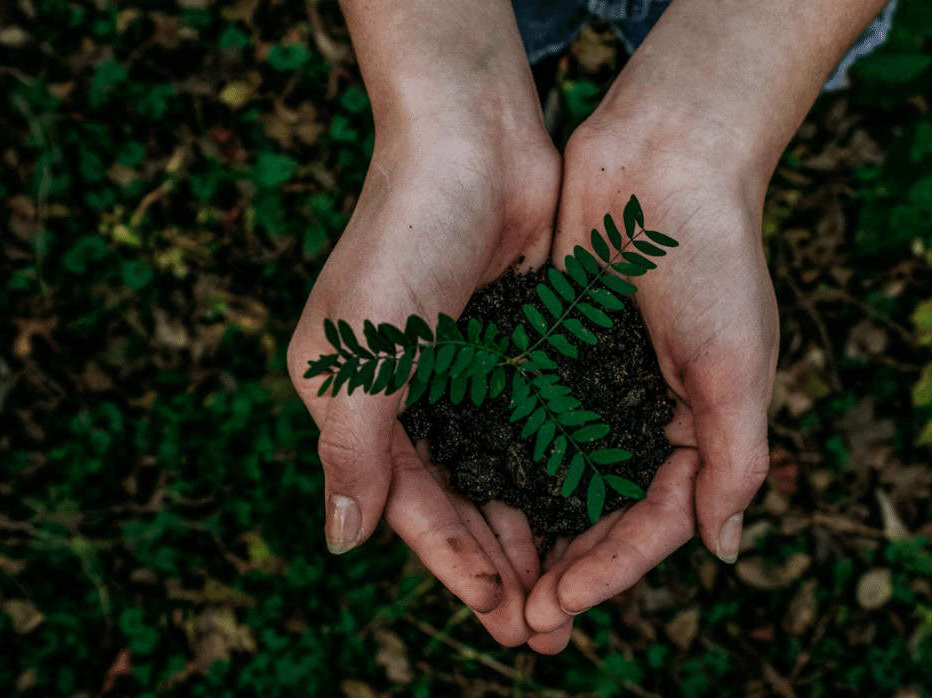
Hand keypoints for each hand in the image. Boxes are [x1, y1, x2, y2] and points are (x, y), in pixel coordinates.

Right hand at [287, 119, 559, 645]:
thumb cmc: (404, 237)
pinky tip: (589, 511)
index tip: (501, 614)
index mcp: (353, 399)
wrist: (472, 136)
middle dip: (498, 565)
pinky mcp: (513, 345)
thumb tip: (342, 543)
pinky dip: (557, 470)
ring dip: (532, 530)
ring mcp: (462, 370)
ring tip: (571, 588)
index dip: (453, 563)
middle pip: (456, 500)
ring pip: (500, 472)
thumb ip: (352, 450)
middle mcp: (406, 393)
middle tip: (544, 628)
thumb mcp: (363, 353)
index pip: (407, 503)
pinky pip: (535, 426)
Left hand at [522, 113, 778, 652]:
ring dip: (529, 532)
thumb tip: (724, 550)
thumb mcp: (737, 366)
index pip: (654, 523)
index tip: (558, 605)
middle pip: (602, 516)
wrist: (666, 157)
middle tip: (519, 622)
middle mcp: (646, 417)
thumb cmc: (714, 258)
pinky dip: (503, 464)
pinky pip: (526, 422)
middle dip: (565, 571)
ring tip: (490, 582)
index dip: (609, 570)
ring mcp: (597, 386)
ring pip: (558, 480)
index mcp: (699, 430)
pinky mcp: (553, 352)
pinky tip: (467, 498)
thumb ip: (734, 460)